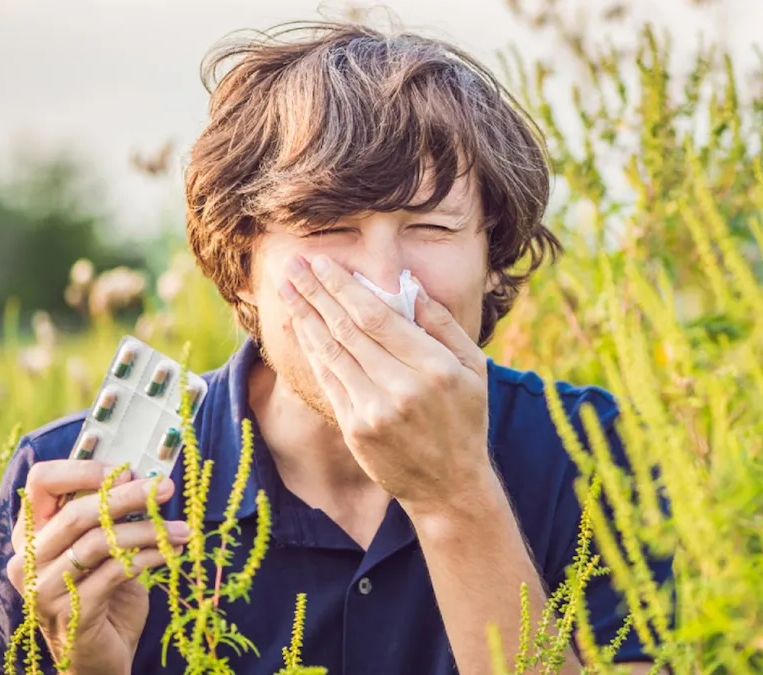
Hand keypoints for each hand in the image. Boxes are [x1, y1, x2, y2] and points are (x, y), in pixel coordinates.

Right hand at [6, 460, 190, 673]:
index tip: (127, 470)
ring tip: (183, 530)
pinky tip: (172, 553)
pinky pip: (116, 571)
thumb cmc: (104, 596)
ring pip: (99, 542)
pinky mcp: (71, 612)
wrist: (97, 659)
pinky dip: (150, 557)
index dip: (84, 469)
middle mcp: (27, 559)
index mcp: (31, 534)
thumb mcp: (103, 552)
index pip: (42, 481)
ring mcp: (43, 588)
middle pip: (77, 512)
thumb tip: (147, 479)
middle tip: (166, 489)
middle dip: (128, 496)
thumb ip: (110, 518)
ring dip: (148, 531)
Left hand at [275, 254, 494, 511]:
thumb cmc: (466, 419)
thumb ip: (444, 325)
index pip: (377, 317)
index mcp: (434, 367)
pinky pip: (329, 381)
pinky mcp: (356, 430)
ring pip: (331, 353)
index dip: (344, 287)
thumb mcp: (475, 368)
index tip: (323, 263)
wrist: (450, 486)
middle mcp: (401, 388)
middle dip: (315, 293)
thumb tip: (409, 286)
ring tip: (287, 289)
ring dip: (305, 317)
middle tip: (294, 265)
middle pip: (347, 329)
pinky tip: (302, 329)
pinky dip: (313, 352)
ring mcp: (374, 412)